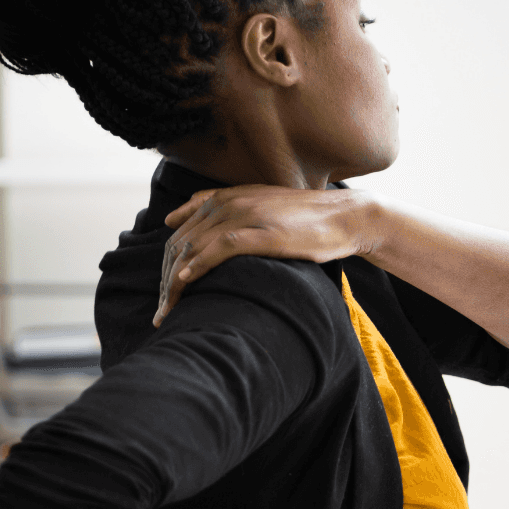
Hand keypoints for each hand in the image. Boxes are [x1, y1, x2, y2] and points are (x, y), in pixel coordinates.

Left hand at [155, 185, 383, 324]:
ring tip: (169, 310)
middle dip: (166, 280)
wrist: (345, 217)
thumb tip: (184, 222)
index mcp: (225, 197)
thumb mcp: (261, 208)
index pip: (180, 231)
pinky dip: (198, 265)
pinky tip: (187, 282)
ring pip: (193, 247)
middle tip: (162, 311)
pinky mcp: (261, 232)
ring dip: (175, 282)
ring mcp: (245, 216)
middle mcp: (229, 202)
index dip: (166, 264)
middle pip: (180, 243)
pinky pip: (218, 248)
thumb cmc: (305, 220)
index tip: (164, 294)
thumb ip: (226, 211)